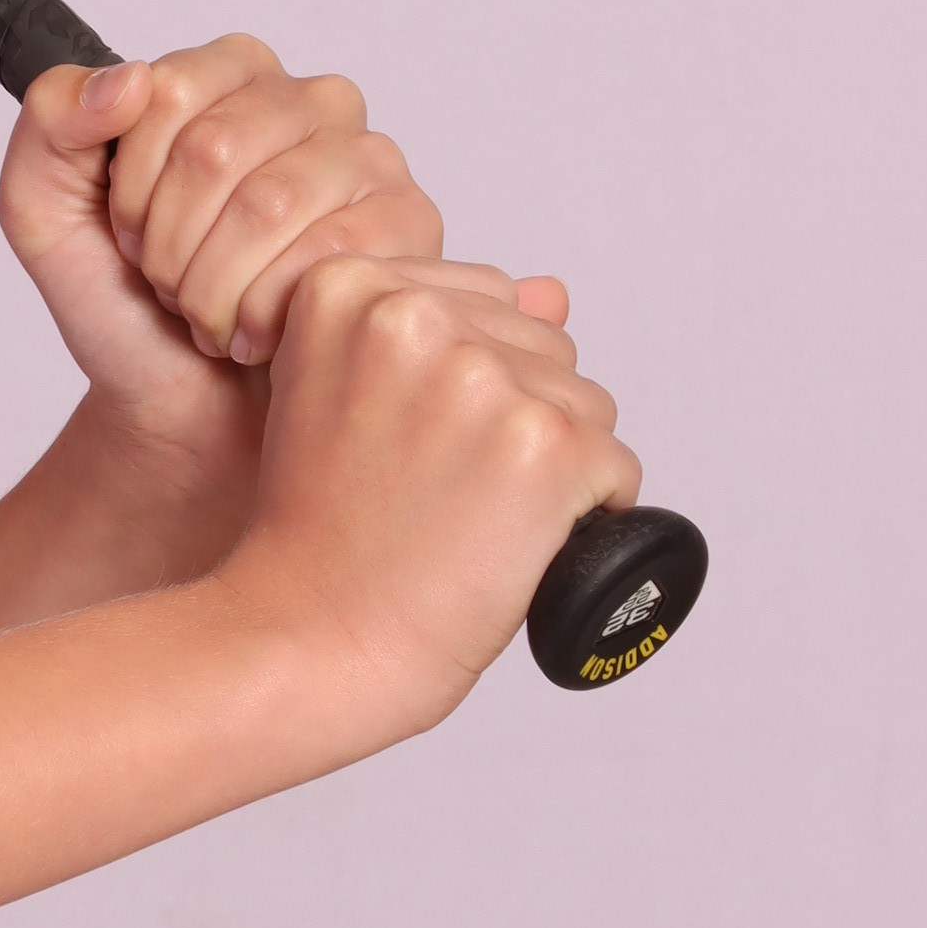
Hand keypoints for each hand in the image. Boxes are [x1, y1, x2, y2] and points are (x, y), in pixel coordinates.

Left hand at [0, 35, 451, 446]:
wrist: (180, 412)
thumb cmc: (122, 307)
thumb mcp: (41, 213)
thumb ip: (50, 123)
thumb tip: (130, 79)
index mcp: (226, 73)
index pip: (166, 91)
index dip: (129, 185)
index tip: (126, 233)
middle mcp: (307, 100)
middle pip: (215, 149)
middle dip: (168, 244)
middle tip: (168, 284)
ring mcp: (368, 159)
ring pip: (271, 205)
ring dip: (213, 287)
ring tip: (209, 313)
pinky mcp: (407, 226)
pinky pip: (333, 256)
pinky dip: (267, 315)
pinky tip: (258, 336)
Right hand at [220, 253, 641, 733]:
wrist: (310, 639)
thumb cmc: (320, 537)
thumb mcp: (338, 395)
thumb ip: (432, 328)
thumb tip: (556, 291)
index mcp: (348, 288)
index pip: (485, 297)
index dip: (460, 384)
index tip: (405, 443)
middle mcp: (415, 317)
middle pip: (539, 345)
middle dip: (510, 417)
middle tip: (433, 489)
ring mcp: (483, 380)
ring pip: (584, 402)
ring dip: (549, 464)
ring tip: (467, 518)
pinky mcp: (546, 447)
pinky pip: (616, 466)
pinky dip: (585, 514)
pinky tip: (514, 543)